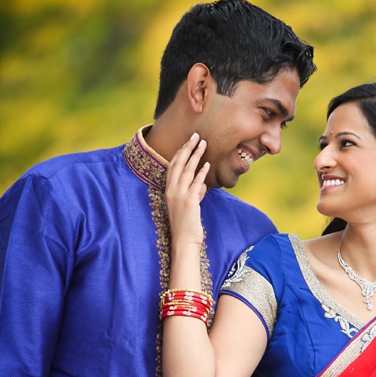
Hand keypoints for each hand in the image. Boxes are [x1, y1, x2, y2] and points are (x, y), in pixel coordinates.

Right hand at [165, 134, 209, 248]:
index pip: (172, 166)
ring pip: (186, 170)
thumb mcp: (189, 205)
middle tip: (195, 136)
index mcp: (169, 190)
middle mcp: (171, 191)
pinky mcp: (189, 202)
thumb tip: (203, 184)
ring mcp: (179, 196)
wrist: (184, 240)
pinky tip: (207, 165)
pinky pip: (195, 183)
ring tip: (203, 143)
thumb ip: (195, 192)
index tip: (188, 142)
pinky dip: (201, 173)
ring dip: (195, 155)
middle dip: (187, 148)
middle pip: (178, 164)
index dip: (180, 152)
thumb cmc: (187, 224)